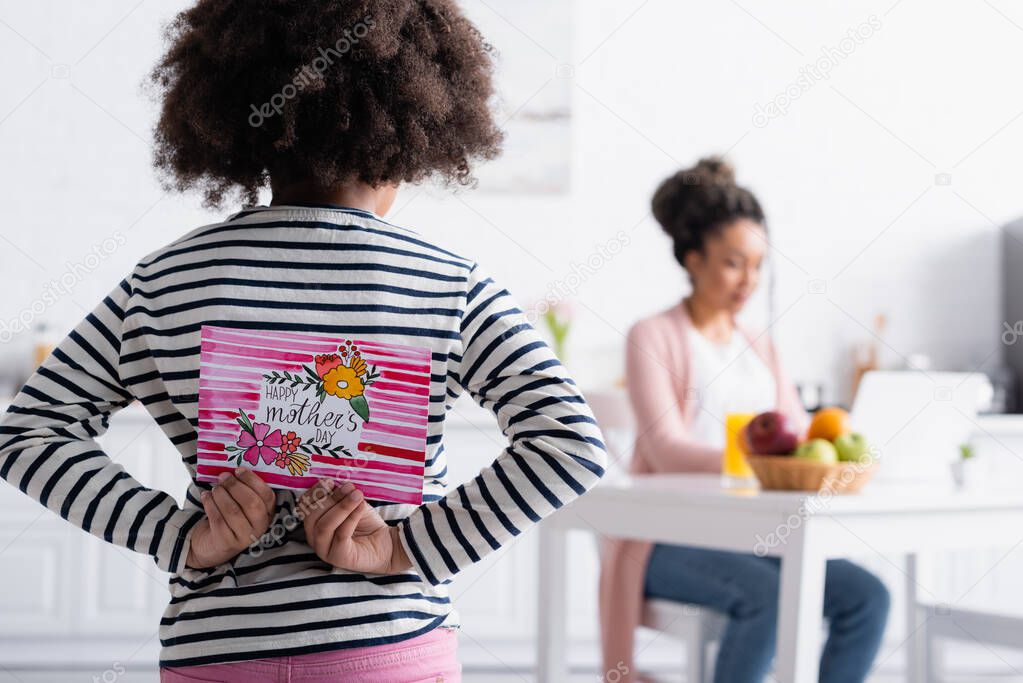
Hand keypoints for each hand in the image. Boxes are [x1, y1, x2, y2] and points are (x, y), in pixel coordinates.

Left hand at [186, 467, 276, 568]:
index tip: (239, 470)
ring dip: (221, 494)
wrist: (212, 545)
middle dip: (235, 486)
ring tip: (215, 488)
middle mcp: (260, 527)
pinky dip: (210, 504)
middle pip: (252, 503)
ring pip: (233, 511)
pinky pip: (218, 519)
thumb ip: (244, 489)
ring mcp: (244, 538)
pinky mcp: (227, 543)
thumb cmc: (229, 519)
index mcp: (268, 514)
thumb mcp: (241, 504)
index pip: (267, 496)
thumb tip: (233, 470)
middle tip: (223, 477)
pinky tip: (206, 496)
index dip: (253, 481)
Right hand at [296, 479, 411, 574]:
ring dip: (341, 507)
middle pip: (311, 516)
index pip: (303, 506)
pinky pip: (341, 534)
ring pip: (324, 526)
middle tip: (349, 488)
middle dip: (330, 498)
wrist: (385, 543)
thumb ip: (341, 495)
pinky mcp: (338, 557)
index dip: (315, 492)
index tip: (330, 481)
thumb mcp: (351, 504)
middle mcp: (314, 538)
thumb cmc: (366, 523)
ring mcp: (325, 550)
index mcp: (314, 523)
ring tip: (357, 495)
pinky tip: (361, 507)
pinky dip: (351, 517)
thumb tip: (339, 484)